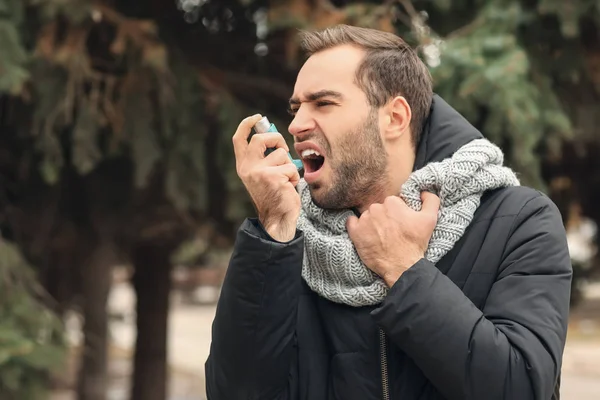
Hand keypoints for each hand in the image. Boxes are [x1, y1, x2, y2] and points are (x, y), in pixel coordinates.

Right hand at [233, 114, 300, 241]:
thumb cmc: (275, 194)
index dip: (247, 124)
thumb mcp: (264, 173)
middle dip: (277, 139)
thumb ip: (265, 157)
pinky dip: (294, 176)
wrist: (277, 218)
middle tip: (283, 150)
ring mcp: (259, 172)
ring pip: (282, 154)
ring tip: (286, 180)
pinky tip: (288, 187)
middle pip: (261, 138)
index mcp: (243, 165)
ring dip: (289, 166)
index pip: (239, 139)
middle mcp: (247, 167)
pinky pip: (291, 167)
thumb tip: (276, 136)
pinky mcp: (273, 177)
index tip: (257, 117)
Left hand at [346, 192, 439, 286]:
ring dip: (372, 223)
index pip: (392, 203)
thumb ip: (430, 200)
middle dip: (384, 218)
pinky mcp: (355, 232)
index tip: (400, 223)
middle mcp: (376, 208)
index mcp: (392, 202)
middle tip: (391, 231)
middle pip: (379, 209)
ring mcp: (364, 220)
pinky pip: (351, 222)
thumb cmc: (414, 243)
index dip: (397, 213)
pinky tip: (365, 234)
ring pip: (367, 216)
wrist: (401, 266)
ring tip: (381, 237)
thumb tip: (422, 192)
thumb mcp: (430, 219)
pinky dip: (356, 226)